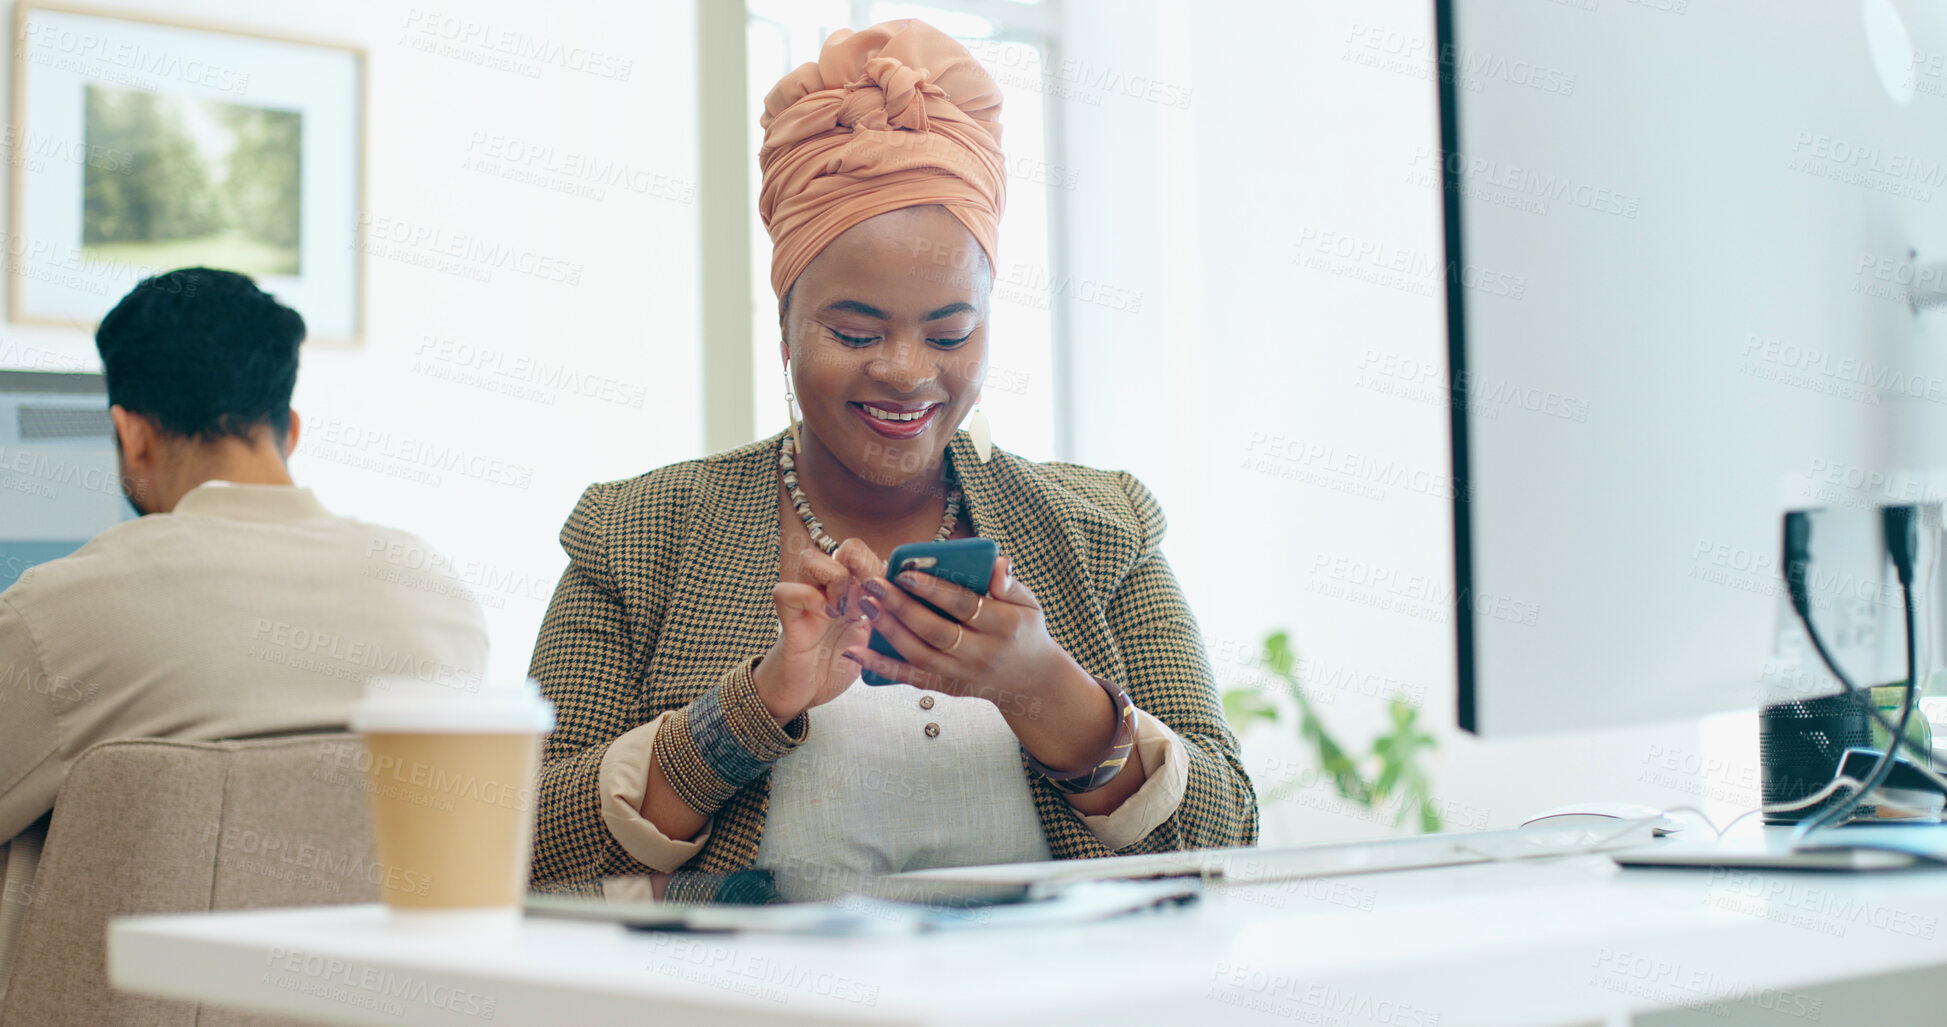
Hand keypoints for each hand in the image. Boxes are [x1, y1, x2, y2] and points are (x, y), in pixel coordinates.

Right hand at [751, 539, 884, 722]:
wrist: (804, 695)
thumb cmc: (837, 666)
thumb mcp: (873, 641)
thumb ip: (887, 619)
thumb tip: (916, 602)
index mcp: (854, 592)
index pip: (870, 555)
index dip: (883, 565)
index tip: (890, 589)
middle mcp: (829, 589)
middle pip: (845, 547)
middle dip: (863, 565)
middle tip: (869, 595)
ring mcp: (806, 601)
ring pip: (811, 558)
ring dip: (834, 577)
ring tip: (843, 607)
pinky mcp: (788, 620)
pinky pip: (786, 591)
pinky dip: (808, 598)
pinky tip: (826, 616)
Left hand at [841, 555, 1083, 715]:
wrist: (1032, 681)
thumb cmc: (1025, 630)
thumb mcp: (1029, 603)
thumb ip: (1009, 583)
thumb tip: (996, 563)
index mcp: (1004, 626)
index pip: (965, 606)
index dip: (934, 590)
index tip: (905, 573)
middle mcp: (982, 654)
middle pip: (936, 631)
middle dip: (900, 607)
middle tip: (873, 584)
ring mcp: (962, 674)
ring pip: (919, 655)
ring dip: (887, 631)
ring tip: (866, 605)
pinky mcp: (947, 687)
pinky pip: (910, 678)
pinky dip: (880, 667)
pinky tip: (855, 652)